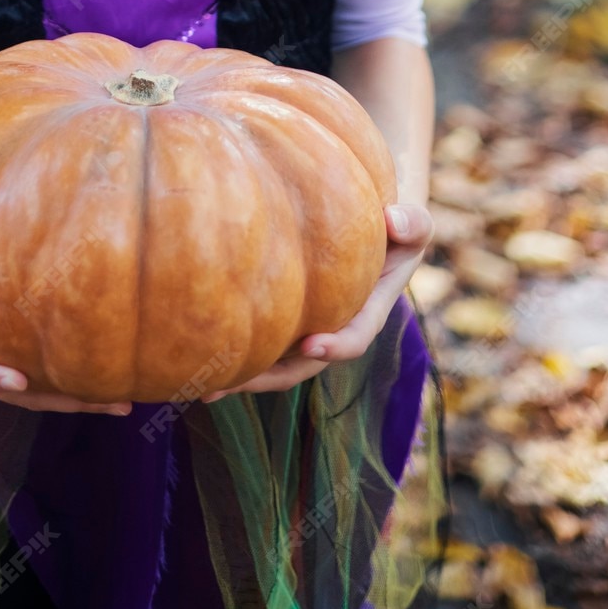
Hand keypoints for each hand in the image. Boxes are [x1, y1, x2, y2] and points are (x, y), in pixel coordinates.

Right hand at [0, 241, 133, 415]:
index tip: (17, 377)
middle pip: (14, 391)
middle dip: (56, 398)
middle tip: (103, 402)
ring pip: (36, 383)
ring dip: (77, 394)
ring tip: (125, 401)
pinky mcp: (4, 340)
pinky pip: (41, 358)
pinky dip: (72, 367)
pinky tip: (113, 368)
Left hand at [199, 202, 433, 403]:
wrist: (370, 227)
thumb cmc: (393, 223)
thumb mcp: (411, 223)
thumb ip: (412, 223)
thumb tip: (393, 221)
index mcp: (368, 313)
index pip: (354, 337)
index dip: (336, 345)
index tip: (312, 344)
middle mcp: (335, 329)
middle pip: (303, 364)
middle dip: (272, 376)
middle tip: (238, 381)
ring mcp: (309, 328)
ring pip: (276, 361)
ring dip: (244, 376)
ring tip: (204, 387)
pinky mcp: (285, 319)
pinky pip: (260, 340)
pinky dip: (235, 351)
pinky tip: (195, 356)